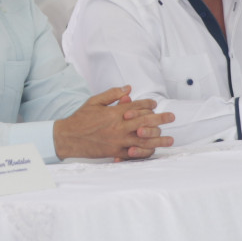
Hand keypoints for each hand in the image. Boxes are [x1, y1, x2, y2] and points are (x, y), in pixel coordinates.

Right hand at [52, 86, 174, 160]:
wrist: (69, 137)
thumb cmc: (81, 118)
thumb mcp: (95, 101)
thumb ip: (112, 94)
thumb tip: (128, 88)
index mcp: (115, 112)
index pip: (137, 106)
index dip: (149, 104)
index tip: (155, 105)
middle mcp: (119, 126)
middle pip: (146, 121)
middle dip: (161, 119)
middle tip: (172, 117)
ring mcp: (119, 140)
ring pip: (144, 140)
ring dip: (159, 139)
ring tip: (171, 139)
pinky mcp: (116, 152)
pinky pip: (134, 153)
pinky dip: (145, 152)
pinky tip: (154, 151)